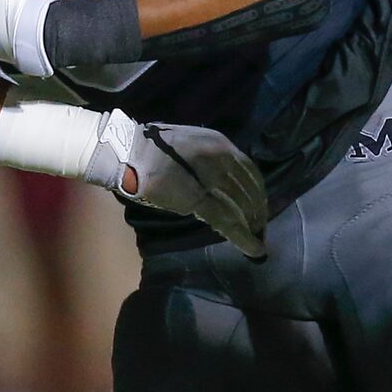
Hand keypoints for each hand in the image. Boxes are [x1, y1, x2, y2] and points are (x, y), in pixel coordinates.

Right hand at [87, 111, 268, 256]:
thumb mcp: (191, 145)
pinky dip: (243, 237)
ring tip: (256, 237)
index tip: (260, 204)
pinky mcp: (198, 198)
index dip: (259, 190)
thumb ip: (210, 159)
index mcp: (220, 142)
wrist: (131, 152)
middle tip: (261, 225)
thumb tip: (223, 179)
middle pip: (250, 188)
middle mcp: (221, 156)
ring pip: (242, 205)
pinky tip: (254, 249)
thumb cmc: (154, 149)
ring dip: (253, 223)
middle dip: (258, 209)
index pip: (250, 169)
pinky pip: (227, 221)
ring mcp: (211, 177)